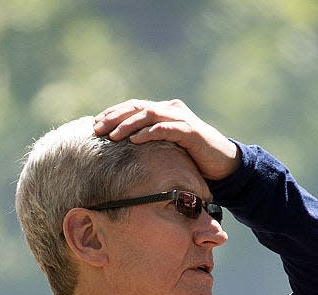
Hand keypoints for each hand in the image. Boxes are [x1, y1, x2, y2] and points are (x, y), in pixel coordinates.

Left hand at [93, 99, 240, 180]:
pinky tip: (135, 141)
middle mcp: (171, 110)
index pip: (133, 107)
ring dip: (128, 125)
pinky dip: (149, 133)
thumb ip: (150, 143)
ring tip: (112, 136)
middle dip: (114, 117)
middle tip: (96, 128)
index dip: (113, 113)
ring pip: (149, 115)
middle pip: (137, 107)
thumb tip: (122, 151)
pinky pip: (166, 129)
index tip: (94, 124)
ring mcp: (181, 119)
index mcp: (163, 112)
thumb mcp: (167, 148)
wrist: (223, 164)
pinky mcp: (191, 131)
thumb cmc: (193, 158)